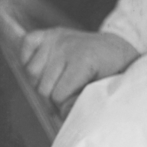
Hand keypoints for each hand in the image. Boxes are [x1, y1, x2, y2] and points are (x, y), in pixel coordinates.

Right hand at [20, 28, 139, 115]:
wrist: (119, 46)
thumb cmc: (112, 69)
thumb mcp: (105, 87)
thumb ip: (83, 102)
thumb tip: (63, 114)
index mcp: (83, 60)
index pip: (58, 96)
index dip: (66, 104)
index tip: (78, 99)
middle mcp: (67, 46)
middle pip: (42, 87)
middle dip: (55, 94)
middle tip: (70, 90)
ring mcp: (58, 38)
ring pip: (32, 72)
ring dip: (42, 80)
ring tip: (59, 79)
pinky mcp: (51, 33)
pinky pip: (27, 43)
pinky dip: (29, 56)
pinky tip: (45, 64)